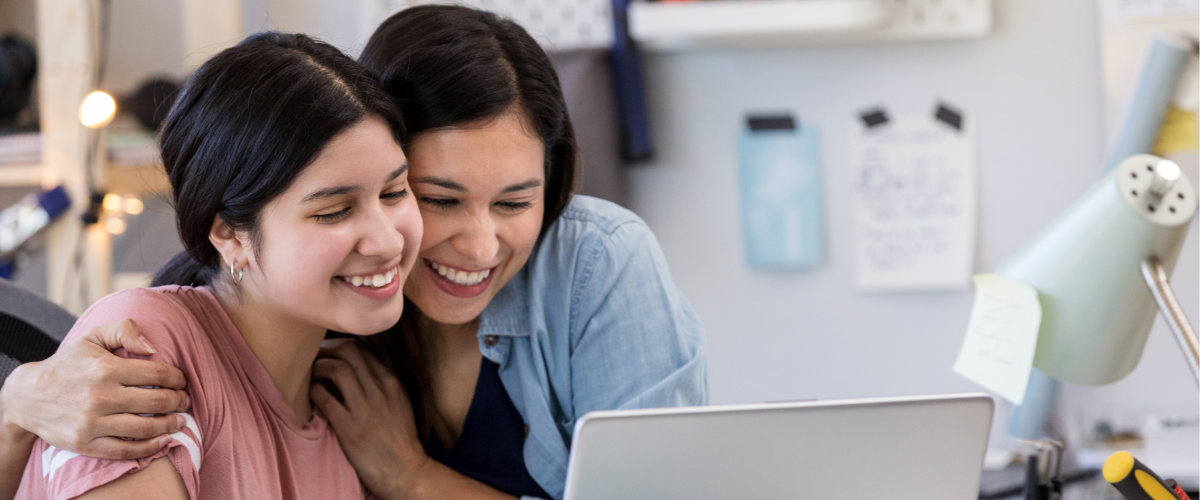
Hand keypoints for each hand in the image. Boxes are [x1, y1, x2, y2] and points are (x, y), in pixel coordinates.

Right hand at [0, 319, 190, 459]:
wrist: (27, 396)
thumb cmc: (68, 364)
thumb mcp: (92, 337)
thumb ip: (124, 330)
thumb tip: (153, 348)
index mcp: (106, 368)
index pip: (158, 373)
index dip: (178, 378)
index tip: (182, 381)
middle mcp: (100, 396)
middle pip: (158, 401)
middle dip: (180, 401)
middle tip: (185, 401)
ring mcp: (92, 422)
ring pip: (146, 427)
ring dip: (171, 424)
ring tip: (179, 420)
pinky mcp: (85, 443)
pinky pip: (125, 450)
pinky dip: (150, 448)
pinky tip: (163, 440)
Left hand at [311, 339, 428, 499]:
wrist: (406, 470)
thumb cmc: (400, 437)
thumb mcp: (400, 402)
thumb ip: (383, 382)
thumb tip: (358, 366)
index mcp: (392, 382)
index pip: (363, 348)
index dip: (340, 345)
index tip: (329, 352)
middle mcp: (380, 391)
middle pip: (349, 352)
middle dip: (327, 350)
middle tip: (315, 358)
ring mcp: (366, 410)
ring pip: (337, 370)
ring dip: (319, 367)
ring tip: (312, 375)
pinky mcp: (351, 430)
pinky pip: (326, 400)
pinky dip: (314, 391)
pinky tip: (312, 394)